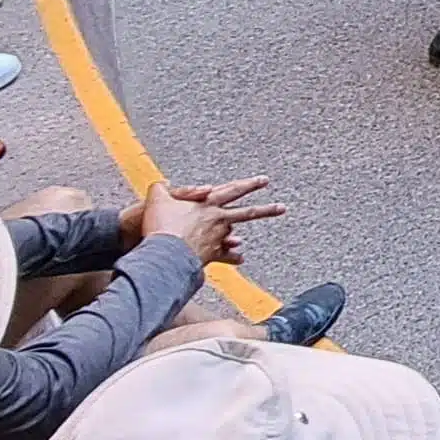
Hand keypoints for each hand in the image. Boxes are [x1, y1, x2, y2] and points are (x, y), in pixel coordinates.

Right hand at [139, 174, 282, 264]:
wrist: (164, 252)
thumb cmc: (160, 224)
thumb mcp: (156, 198)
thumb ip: (162, 189)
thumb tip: (162, 185)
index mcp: (209, 203)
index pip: (233, 189)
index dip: (249, 184)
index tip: (264, 181)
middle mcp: (218, 220)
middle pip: (247, 213)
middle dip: (266, 210)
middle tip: (282, 208)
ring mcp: (217, 238)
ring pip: (234, 236)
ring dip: (237, 238)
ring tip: (241, 242)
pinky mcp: (211, 255)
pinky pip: (224, 255)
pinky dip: (231, 257)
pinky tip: (239, 258)